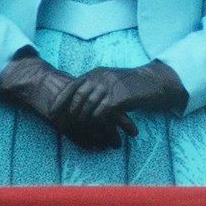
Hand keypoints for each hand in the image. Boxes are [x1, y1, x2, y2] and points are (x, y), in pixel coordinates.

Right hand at [0, 53, 123, 149]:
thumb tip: (114, 105)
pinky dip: (86, 141)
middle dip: (119, 127)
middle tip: (132, 134)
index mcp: (90, 92)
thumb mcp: (78, 87)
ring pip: (94, 126)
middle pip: (105, 117)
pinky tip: (95, 148)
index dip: (123, 118)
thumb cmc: (59, 84)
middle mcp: (83, 102)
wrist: (36, 81)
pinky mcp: (61, 118)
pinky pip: (76, 133)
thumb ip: (93, 95)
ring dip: (106, 136)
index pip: (111, 107)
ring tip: (117, 145)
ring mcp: (73, 111)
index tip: (134, 128)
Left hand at [59, 61, 188, 142]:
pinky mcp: (119, 97)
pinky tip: (96, 130)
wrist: (154, 82)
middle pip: (77, 96)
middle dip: (69, 113)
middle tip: (63, 126)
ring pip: (88, 105)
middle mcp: (100, 77)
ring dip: (82, 120)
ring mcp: (109, 86)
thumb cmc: (132, 86)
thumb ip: (97, 87)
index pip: (72, 85)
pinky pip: (102, 112)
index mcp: (96, 73)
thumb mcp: (111, 81)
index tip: (51, 111)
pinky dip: (97, 122)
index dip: (61, 99)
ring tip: (78, 131)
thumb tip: (80, 101)